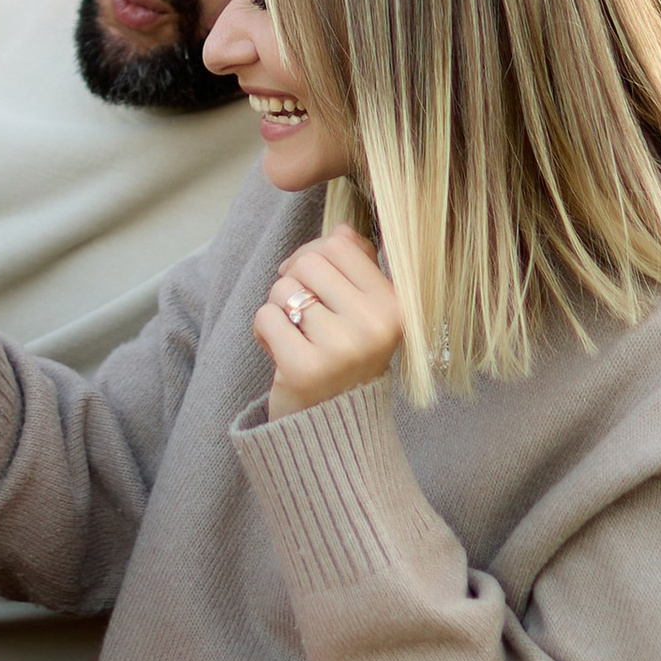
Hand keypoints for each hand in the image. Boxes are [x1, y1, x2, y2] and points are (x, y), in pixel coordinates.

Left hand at [254, 226, 403, 417]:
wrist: (335, 429)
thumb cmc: (345, 358)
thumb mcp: (365, 312)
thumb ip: (356, 266)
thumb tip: (339, 230)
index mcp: (395, 305)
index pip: (339, 243)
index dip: (315, 256)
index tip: (314, 284)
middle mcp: (375, 325)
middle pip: (308, 262)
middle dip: (294, 283)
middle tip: (303, 317)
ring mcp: (342, 348)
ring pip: (283, 289)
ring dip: (279, 310)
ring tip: (297, 338)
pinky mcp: (305, 368)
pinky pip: (266, 317)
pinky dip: (265, 332)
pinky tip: (282, 354)